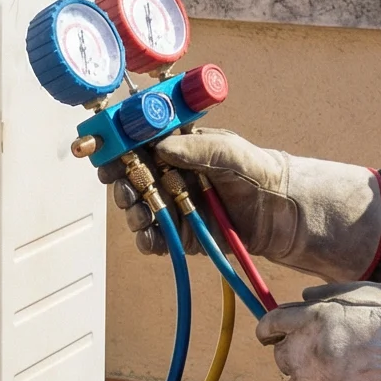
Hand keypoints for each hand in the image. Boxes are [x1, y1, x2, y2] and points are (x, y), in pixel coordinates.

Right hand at [109, 128, 380, 281]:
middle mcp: (170, 175)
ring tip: (142, 212)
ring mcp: (173, 204)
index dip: (113, 145)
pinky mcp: (181, 234)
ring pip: (137, 207)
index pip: (135, 143)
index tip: (97, 149)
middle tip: (124, 187)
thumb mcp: (231, 151)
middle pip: (128, 177)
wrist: (283, 212)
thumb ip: (198, 149)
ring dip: (133, 210)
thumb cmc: (259, 171)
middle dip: (120, 182)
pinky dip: (147, 238)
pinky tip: (151, 235)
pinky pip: (153, 238)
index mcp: (177, 147)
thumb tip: (162, 148)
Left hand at [256, 282, 380, 380]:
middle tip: (329, 357)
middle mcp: (305, 350)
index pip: (270, 326)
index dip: (270, 332)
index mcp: (311, 318)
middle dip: (298, 356)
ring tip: (350, 377)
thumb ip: (327, 295)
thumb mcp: (362, 293)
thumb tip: (301, 297)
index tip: (272, 337)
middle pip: (282, 358)